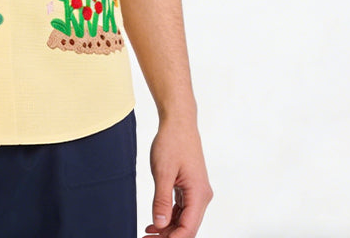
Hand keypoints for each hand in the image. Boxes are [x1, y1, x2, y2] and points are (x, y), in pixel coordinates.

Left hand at [144, 117, 211, 237]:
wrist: (179, 122)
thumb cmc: (172, 142)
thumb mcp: (163, 172)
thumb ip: (161, 200)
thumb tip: (160, 225)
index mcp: (198, 194)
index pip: (188, 228)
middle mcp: (202, 196)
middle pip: (187, 227)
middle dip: (168, 237)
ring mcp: (197, 192)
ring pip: (184, 220)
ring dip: (167, 229)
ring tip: (147, 235)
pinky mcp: (190, 188)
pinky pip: (182, 210)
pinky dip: (169, 218)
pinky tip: (154, 224)